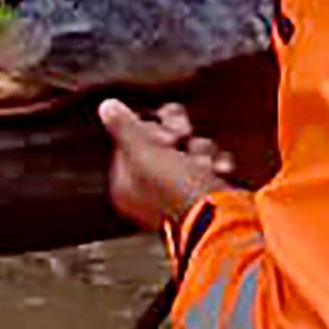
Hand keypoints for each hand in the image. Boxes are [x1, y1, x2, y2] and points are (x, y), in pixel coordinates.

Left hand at [100, 98, 235, 230]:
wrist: (221, 221)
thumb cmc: (177, 192)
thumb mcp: (143, 151)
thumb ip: (124, 127)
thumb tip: (107, 107)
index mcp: (127, 186)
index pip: (130, 142)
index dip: (146, 128)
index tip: (159, 129)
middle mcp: (149, 192)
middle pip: (161, 144)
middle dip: (178, 135)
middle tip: (182, 138)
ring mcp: (179, 195)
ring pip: (188, 151)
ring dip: (201, 150)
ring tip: (204, 161)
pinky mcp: (206, 195)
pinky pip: (210, 167)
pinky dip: (216, 164)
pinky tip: (217, 168)